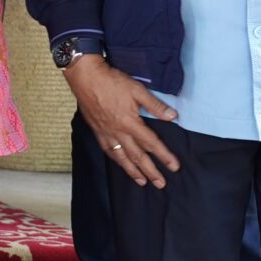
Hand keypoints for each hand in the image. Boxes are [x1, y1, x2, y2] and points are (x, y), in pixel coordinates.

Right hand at [68, 54, 180, 187]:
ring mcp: (106, 133)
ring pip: (121, 157)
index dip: (164, 156)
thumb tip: (173, 117)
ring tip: (142, 182)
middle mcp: (118, 132)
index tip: (174, 167)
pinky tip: (120, 163)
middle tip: (161, 184)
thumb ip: (155, 105)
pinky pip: (108, 150)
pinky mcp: (97, 130)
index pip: (151, 143)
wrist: (85, 77)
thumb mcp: (137, 89)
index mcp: (130, 123)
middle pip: (137, 156)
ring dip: (133, 171)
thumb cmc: (111, 81)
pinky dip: (116, 160)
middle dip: (150, 171)